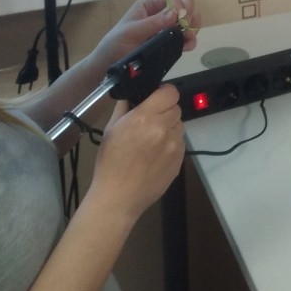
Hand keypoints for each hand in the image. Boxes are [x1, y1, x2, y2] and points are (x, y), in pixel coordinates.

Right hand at [89, 84, 184, 224]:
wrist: (118, 197)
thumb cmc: (110, 163)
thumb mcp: (111, 129)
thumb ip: (125, 107)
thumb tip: (134, 93)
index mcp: (146, 118)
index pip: (170, 92)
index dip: (163, 93)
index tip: (155, 99)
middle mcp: (164, 129)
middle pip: (176, 108)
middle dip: (165, 112)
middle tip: (149, 123)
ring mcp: (174, 146)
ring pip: (179, 126)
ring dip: (169, 129)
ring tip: (151, 142)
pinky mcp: (180, 160)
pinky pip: (180, 144)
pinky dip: (171, 145)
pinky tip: (155, 156)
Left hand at [94, 0, 200, 69]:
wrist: (110, 67)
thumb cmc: (115, 45)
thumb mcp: (131, 32)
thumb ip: (152, 23)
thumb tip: (175, 14)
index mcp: (149, 5)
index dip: (179, 3)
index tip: (180, 15)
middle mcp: (161, 14)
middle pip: (185, 6)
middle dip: (189, 14)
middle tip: (186, 26)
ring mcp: (167, 28)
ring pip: (189, 21)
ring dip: (192, 28)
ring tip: (188, 38)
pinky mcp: (170, 42)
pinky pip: (186, 37)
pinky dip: (191, 40)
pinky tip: (187, 46)